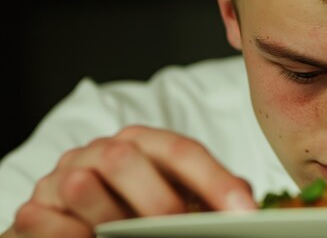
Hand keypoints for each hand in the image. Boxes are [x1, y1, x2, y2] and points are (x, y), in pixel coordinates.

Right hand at [7, 126, 255, 237]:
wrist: (74, 223)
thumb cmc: (135, 207)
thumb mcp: (175, 195)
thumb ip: (207, 193)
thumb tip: (247, 196)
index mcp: (143, 144)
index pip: (182, 151)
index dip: (215, 181)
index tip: (244, 213)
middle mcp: (100, 152)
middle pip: (126, 158)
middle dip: (158, 201)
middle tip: (180, 231)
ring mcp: (63, 177)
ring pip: (83, 187)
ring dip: (109, 221)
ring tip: (126, 237)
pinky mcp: (33, 209)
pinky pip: (45, 221)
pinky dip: (71, 237)